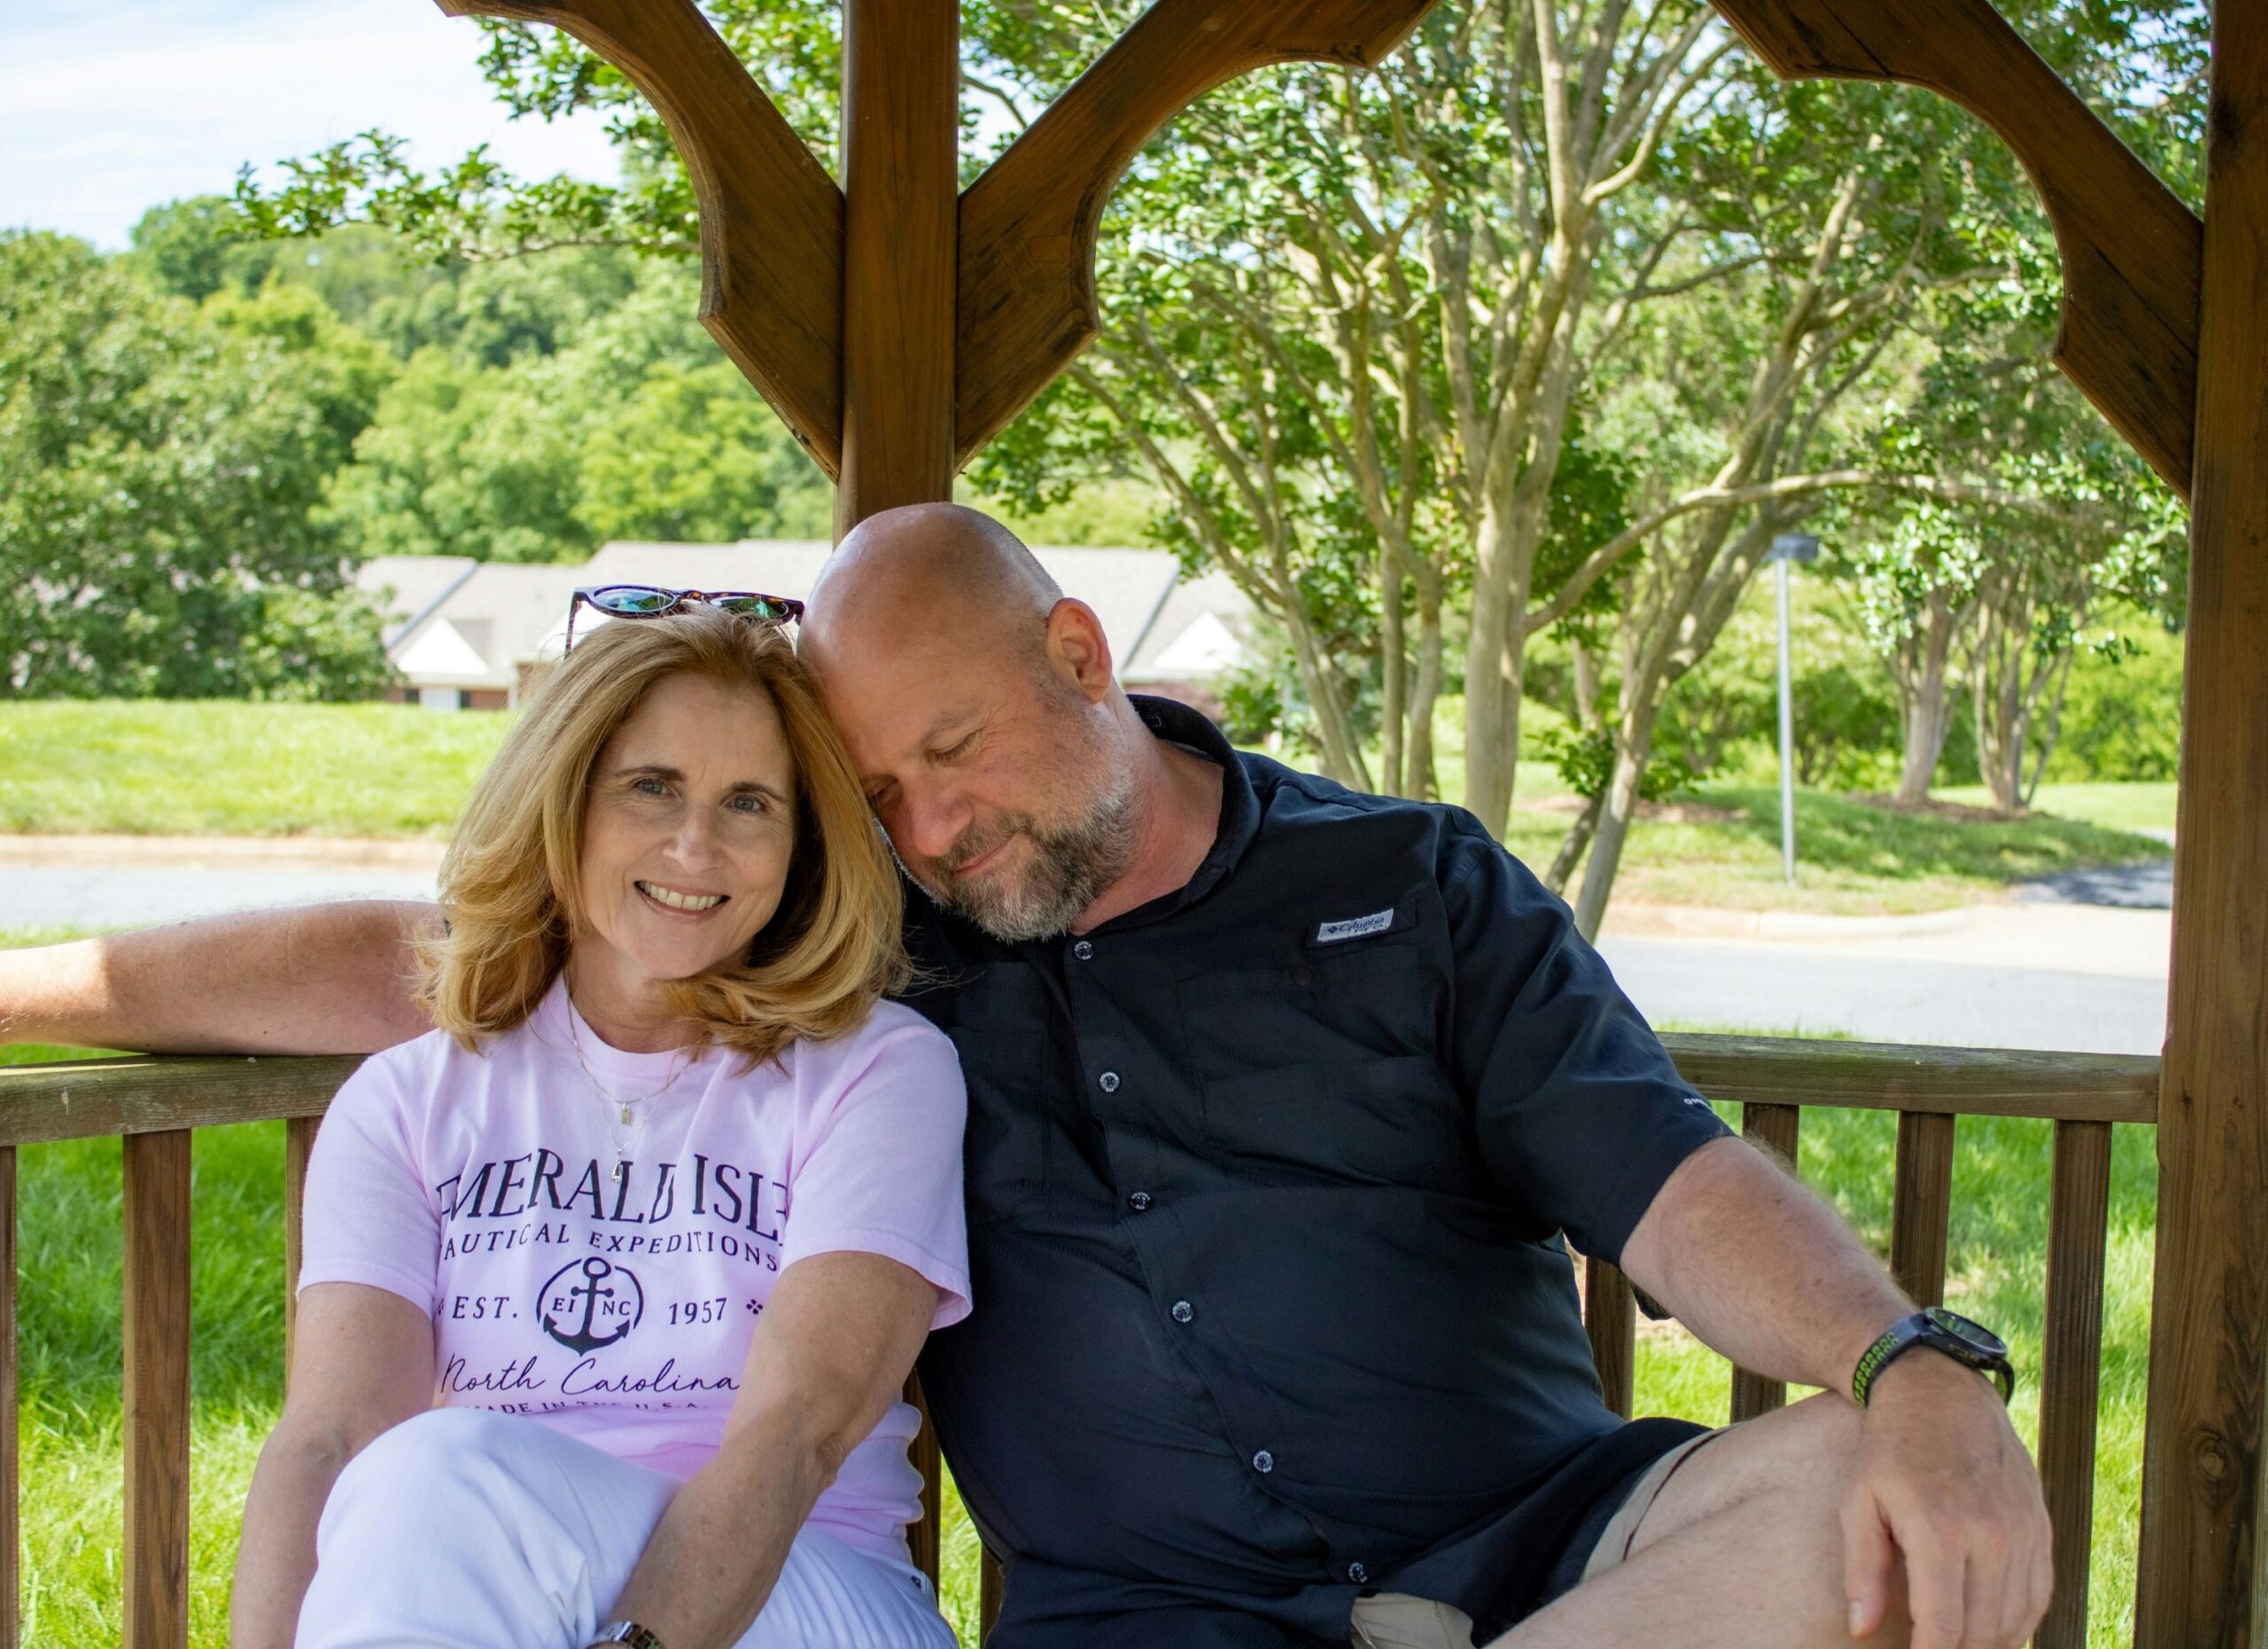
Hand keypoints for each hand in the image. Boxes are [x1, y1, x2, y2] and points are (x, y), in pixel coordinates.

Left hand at [1840, 1349, 2051, 1648]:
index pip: (1944, 1627)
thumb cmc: (1889, 1451)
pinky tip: (1991, 1629)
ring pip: (2015, 1620)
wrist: (1942, 1394)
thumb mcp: (1859, 1502)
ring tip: (1955, 1641)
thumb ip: (1862, 1570)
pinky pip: (2039, 1596)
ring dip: (1988, 1642)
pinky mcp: (2042, 1527)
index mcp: (1941, 1530)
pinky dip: (2018, 1622)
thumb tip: (1862, 1630)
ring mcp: (2024, 1532)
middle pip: (1983, 1631)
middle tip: (1929, 1646)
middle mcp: (1992, 1535)